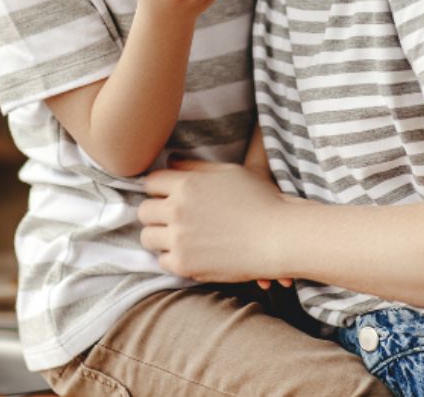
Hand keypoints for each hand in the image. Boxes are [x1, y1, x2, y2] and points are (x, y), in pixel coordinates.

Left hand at [137, 160, 287, 282]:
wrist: (280, 238)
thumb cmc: (260, 201)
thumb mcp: (228, 173)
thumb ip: (195, 166)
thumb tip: (171, 159)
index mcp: (186, 184)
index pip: (150, 183)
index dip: (158, 190)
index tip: (167, 198)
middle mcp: (177, 209)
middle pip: (144, 211)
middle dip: (155, 214)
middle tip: (171, 220)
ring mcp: (179, 238)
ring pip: (148, 237)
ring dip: (160, 237)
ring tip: (178, 238)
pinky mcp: (185, 263)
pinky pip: (162, 261)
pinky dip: (173, 259)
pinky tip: (189, 254)